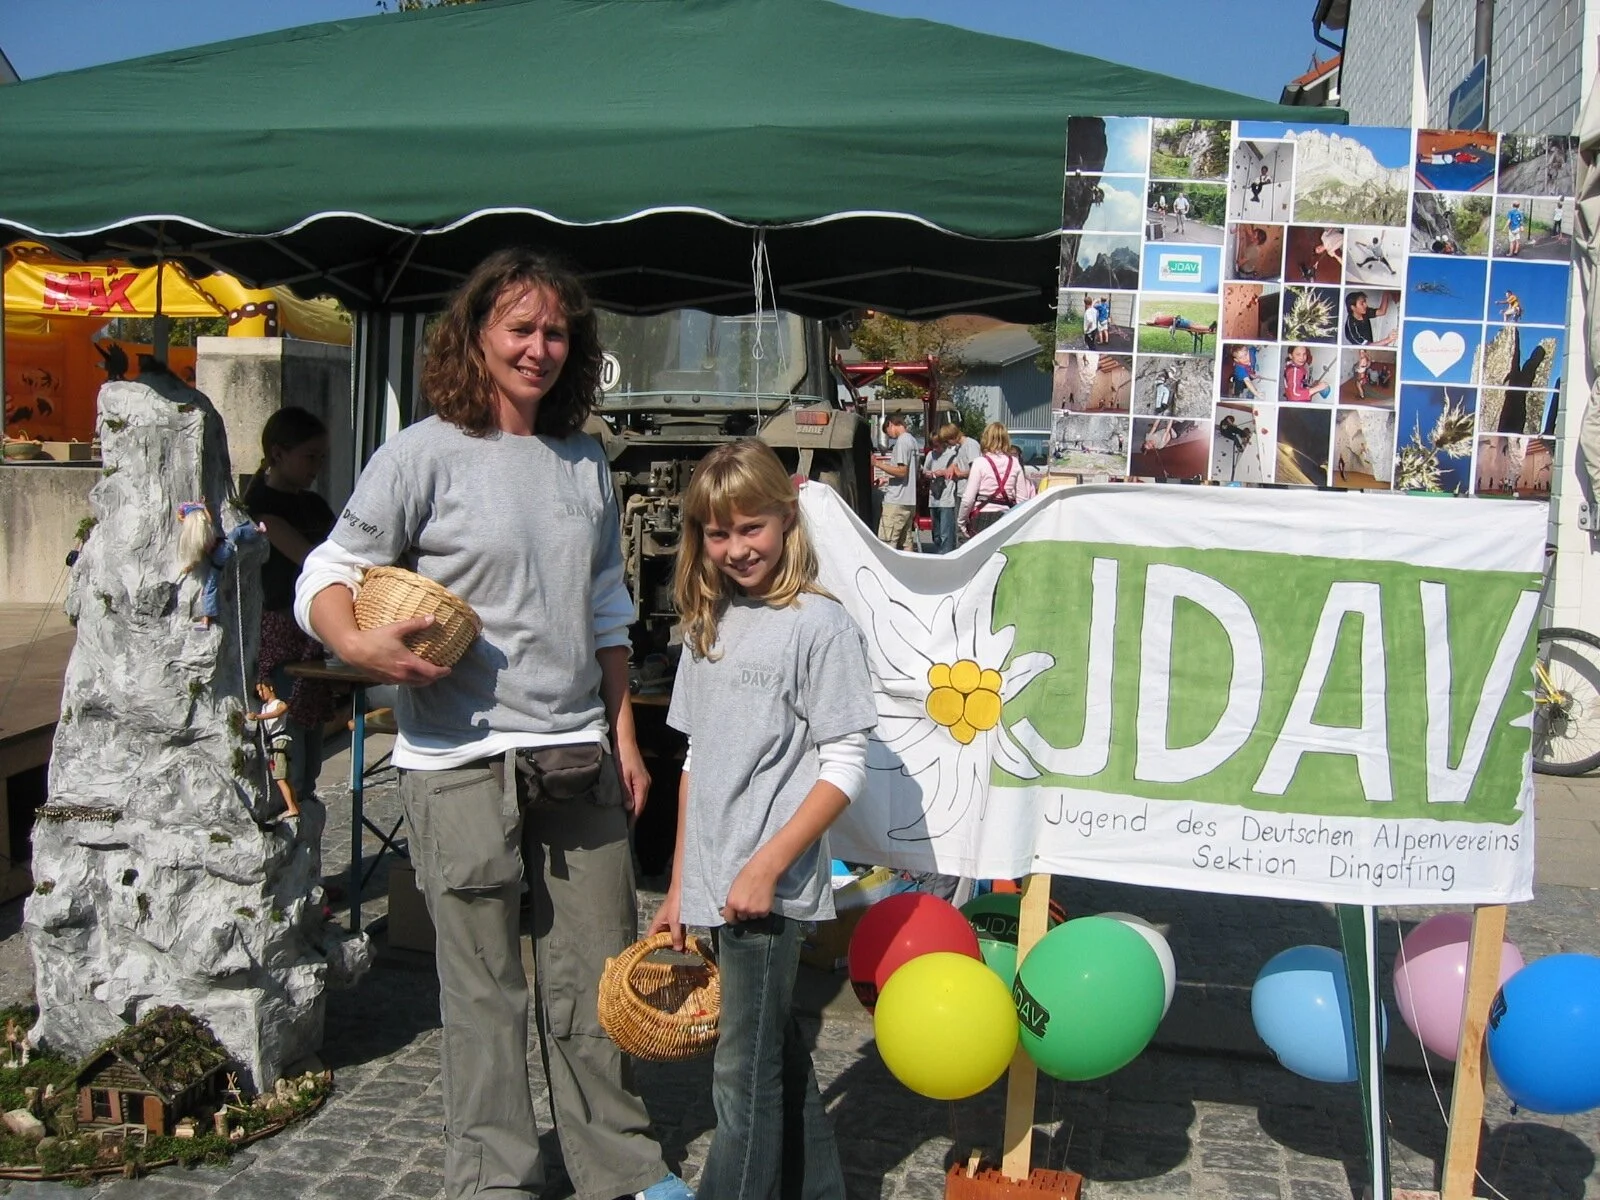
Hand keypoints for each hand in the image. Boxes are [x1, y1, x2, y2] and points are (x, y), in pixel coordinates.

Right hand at [334, 615, 451, 686]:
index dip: (442, 672)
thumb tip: (433, 618)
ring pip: (414, 684)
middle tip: (440, 671)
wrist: (353, 651)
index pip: (431, 672)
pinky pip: (403, 683)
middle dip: (434, 677)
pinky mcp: (385, 681)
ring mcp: (393, 680)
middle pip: (425, 681)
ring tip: (428, 673)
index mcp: (408, 663)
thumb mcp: (396, 629)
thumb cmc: (374, 639)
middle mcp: (403, 675)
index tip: (448, 669)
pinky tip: (410, 673)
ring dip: (423, 680)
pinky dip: (411, 680)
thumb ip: (416, 624)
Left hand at [613, 735, 650, 821]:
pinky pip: (639, 792)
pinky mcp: (640, 777)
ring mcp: (644, 780)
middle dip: (634, 814)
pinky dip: (634, 800)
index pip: (639, 806)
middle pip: (642, 804)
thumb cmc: (623, 757)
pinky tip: (628, 803)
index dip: (633, 817)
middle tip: (625, 825)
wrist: (625, 743)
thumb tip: (629, 807)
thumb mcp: (622, 776)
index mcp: (643, 785)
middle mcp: (646, 784)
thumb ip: (626, 792)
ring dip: (634, 807)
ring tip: (626, 817)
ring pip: (640, 798)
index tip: (627, 827)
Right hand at [648, 888, 684, 950]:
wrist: (683, 889)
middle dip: (669, 946)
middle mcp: (662, 923)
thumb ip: (676, 935)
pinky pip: (679, 931)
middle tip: (678, 954)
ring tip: (685, 952)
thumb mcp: (675, 921)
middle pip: (663, 938)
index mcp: (657, 923)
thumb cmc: (675, 903)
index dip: (653, 946)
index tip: (658, 955)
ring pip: (672, 935)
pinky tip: (687, 943)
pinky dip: (682, 936)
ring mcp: (670, 921)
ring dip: (678, 942)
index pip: (651, 938)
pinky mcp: (678, 919)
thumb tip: (677, 949)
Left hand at [720, 858, 776, 924]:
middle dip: (744, 912)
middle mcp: (742, 909)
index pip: (729, 919)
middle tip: (748, 900)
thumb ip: (730, 902)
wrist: (764, 870)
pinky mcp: (764, 911)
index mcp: (732, 903)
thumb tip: (723, 913)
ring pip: (752, 917)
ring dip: (754, 911)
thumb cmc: (747, 875)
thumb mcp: (733, 888)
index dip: (732, 916)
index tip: (735, 914)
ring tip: (756, 898)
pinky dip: (762, 909)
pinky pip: (762, 915)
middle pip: (742, 918)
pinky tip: (763, 899)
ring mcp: (754, 911)